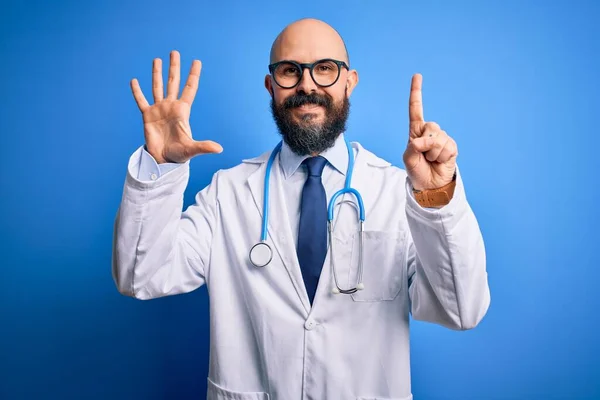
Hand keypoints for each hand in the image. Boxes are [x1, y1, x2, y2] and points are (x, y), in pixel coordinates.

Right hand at [130, 50, 222, 163]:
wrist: (164, 160)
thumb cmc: (179, 155)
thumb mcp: (192, 149)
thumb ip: (204, 146)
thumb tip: (219, 149)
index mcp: (182, 111)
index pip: (190, 88)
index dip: (193, 75)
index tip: (197, 61)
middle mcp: (171, 107)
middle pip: (173, 82)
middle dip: (174, 67)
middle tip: (175, 52)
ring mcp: (159, 110)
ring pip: (157, 87)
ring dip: (157, 73)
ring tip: (157, 59)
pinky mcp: (147, 116)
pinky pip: (141, 101)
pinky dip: (137, 91)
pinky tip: (134, 80)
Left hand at [402, 74, 456, 190]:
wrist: (430, 185)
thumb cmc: (417, 171)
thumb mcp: (408, 159)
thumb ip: (413, 148)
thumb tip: (422, 141)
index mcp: (416, 132)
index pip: (416, 109)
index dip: (416, 93)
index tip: (417, 76)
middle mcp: (429, 132)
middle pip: (430, 126)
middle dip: (425, 143)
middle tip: (424, 156)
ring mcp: (442, 138)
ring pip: (438, 139)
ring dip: (433, 153)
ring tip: (431, 160)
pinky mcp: (452, 146)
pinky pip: (447, 147)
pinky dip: (442, 157)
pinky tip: (440, 161)